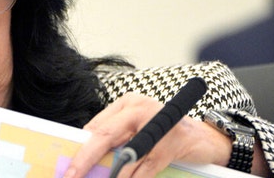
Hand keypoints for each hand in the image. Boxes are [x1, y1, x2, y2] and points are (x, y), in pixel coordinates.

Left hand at [63, 92, 231, 177]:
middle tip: (70, 176)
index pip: (97, 126)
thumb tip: (86, 151)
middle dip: (84, 160)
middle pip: (104, 137)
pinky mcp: (169, 146)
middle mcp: (140, 110)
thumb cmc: (165, 133)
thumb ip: (115, 133)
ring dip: (112, 177)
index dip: (81, 147)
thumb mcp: (137, 126)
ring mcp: (156, 127)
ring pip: (123, 159)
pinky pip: (142, 171)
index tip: (68, 165)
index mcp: (128, 103)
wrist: (205, 138)